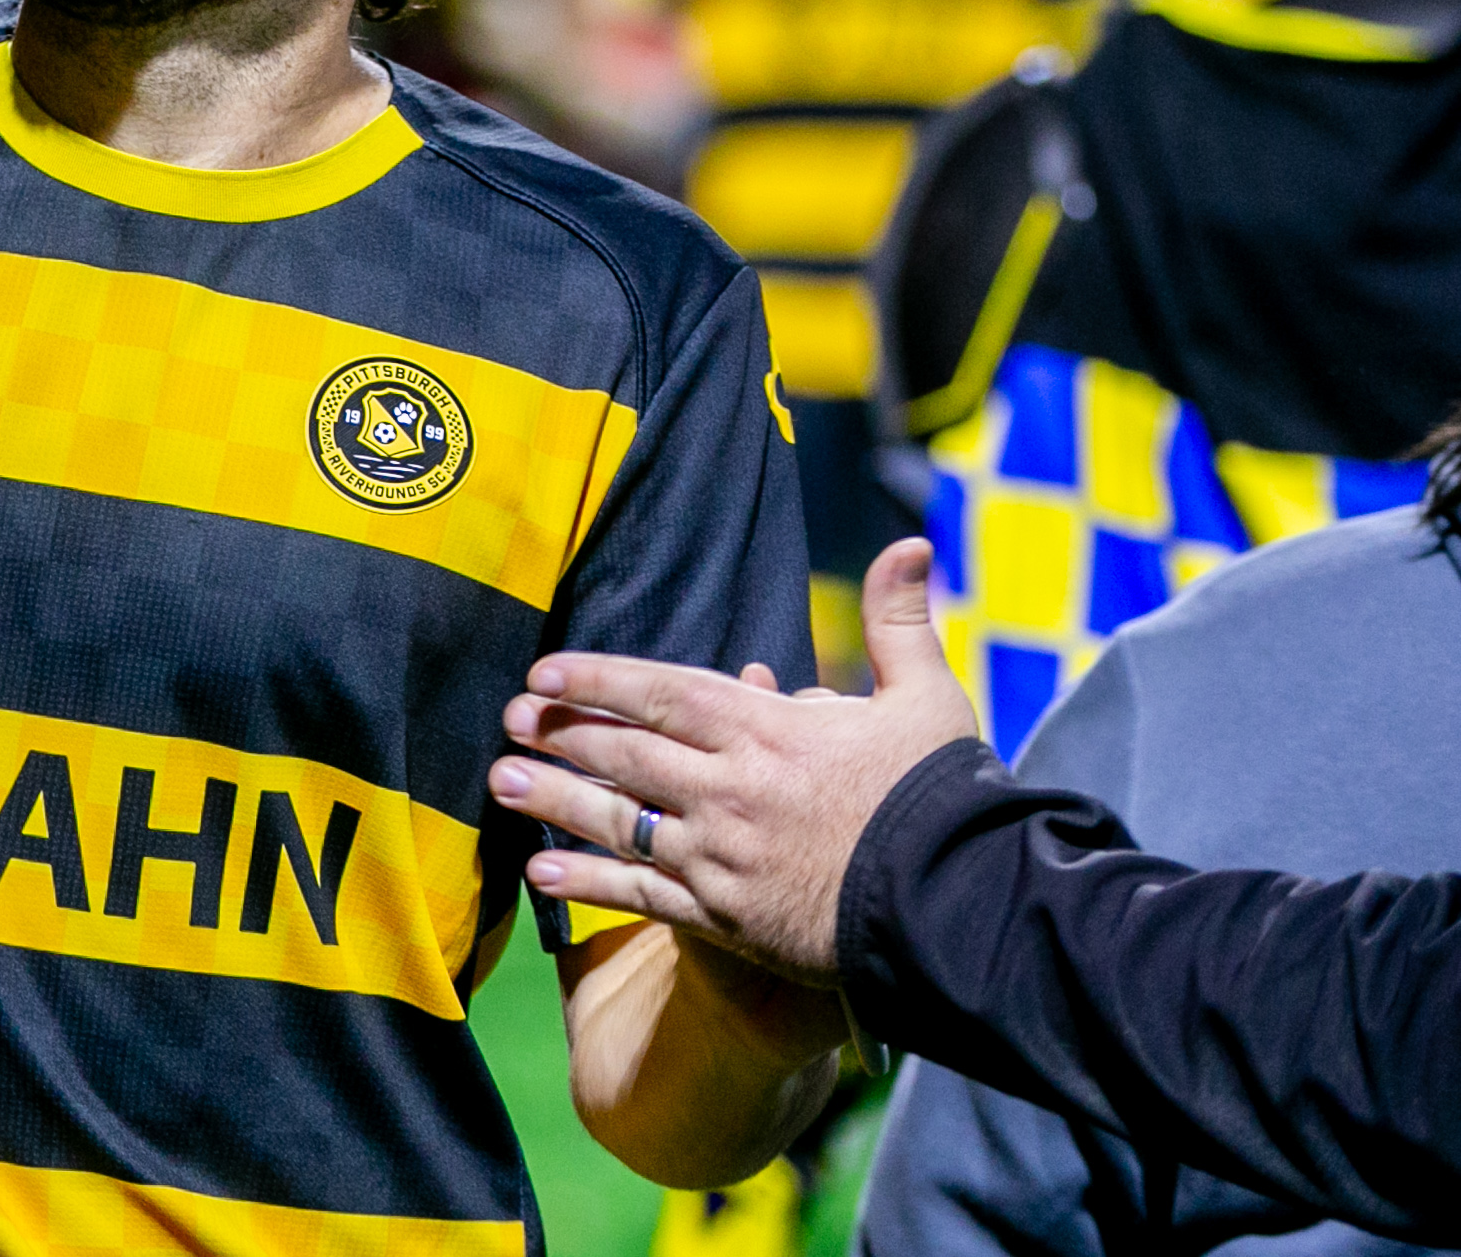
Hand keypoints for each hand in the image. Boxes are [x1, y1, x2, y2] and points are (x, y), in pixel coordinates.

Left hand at [492, 538, 979, 981]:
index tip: (544, 672)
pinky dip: (588, 885)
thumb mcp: (927, 699)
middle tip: (508, 719)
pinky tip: (540, 872)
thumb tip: (911, 544)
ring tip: (498, 782)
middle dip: (562, 732)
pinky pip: (642, 897)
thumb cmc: (944, 800)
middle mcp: (731, 788)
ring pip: (621, 820)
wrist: (964, 907)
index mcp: (769, 731)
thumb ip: (898, 623)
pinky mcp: (728, 917)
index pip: (663, 693)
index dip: (598, 679)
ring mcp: (723, 855)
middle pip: (626, 752)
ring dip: (554, 799)